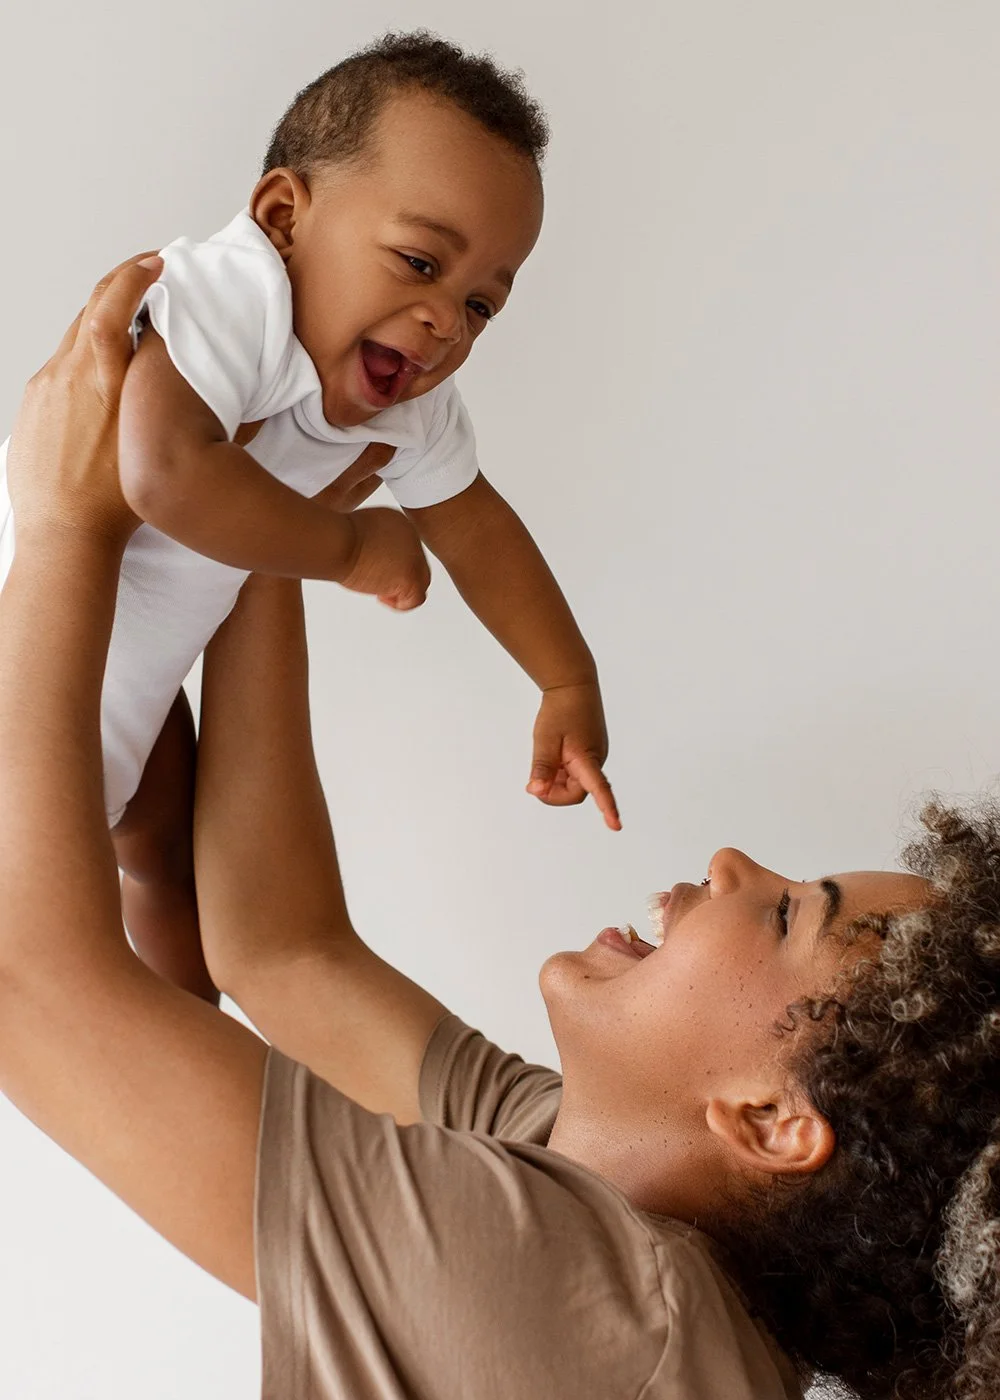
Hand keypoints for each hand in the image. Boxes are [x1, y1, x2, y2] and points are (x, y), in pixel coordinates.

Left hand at [6, 254, 163, 551]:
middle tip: (148, 275)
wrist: (63, 535)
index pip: (111, 306)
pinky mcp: (33, 405)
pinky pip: (59, 368)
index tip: (155, 264)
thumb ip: (160, 399)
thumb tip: (184, 373)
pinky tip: (100, 381)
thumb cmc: (114, 503)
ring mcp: (45, 388)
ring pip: (74, 338)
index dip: (133, 276)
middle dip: (121, 286)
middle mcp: (68, 375)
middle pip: (90, 309)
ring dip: (102, 324)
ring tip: (130, 329)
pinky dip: (82, 358)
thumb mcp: (151, 443)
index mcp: (102, 381)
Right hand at [339, 506, 430, 610]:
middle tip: (380, 583)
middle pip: (417, 564)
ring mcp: (414, 558)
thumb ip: (375, 541)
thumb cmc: (338, 538)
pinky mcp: (410, 578)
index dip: (394, 564)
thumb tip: (372, 556)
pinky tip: (381, 596)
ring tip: (379, 590)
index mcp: (401, 523)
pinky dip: (400, 603)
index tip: (378, 570)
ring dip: (401, 590)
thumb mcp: (361, 531)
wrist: (338, 543)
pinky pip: (416, 598)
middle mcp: (413, 538)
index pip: (408, 549)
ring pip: (421, 581)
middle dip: (400, 577)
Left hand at [527, 680, 620, 830]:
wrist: (573, 685)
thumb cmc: (560, 711)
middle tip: (536, 780)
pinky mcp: (590, 754)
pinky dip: (561, 772)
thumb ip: (542, 768)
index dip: (607, 808)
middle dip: (555, 792)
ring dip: (557, 781)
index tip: (615, 826)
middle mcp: (596, 760)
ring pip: (574, 783)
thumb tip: (537, 792)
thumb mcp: (545, 740)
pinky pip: (575, 773)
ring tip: (547, 758)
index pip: (599, 788)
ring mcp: (594, 757)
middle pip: (576, 792)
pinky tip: (554, 756)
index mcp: (587, 758)